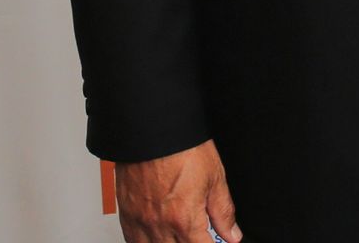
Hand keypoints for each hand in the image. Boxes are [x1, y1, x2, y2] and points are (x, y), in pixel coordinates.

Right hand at [114, 140, 241, 242]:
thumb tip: (232, 233)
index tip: (217, 242)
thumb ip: (223, 211)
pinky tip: (155, 238)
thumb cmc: (181, 146)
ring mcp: (140, 220)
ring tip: (179, 236)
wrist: (152, 127)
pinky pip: (133, 241)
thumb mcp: (214, 177)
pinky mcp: (126, 212)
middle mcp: (159, 225)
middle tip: (198, 235)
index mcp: (183, 219)